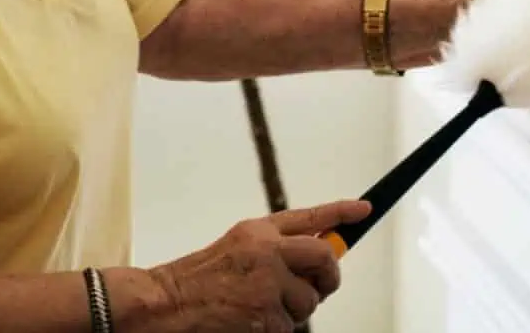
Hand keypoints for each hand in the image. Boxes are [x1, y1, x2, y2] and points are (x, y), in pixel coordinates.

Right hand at [147, 200, 371, 331]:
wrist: (165, 303)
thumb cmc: (197, 280)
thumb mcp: (237, 248)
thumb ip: (275, 247)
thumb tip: (316, 257)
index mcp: (259, 231)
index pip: (309, 217)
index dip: (341, 212)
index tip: (363, 210)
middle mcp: (268, 251)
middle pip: (325, 258)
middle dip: (328, 277)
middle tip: (319, 286)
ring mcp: (268, 283)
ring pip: (309, 301)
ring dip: (293, 311)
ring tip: (259, 308)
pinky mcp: (266, 314)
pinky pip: (289, 327)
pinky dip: (274, 330)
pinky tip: (249, 322)